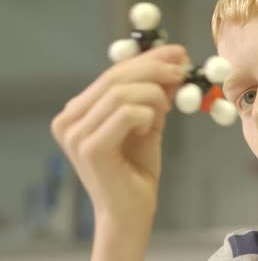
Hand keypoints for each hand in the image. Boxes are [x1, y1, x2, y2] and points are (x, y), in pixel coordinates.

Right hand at [50, 44, 188, 258]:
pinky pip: (126, 113)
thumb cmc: (137, 169)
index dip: (147, 58)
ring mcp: (75, 134)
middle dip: (155, 68)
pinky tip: (151, 128)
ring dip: (154, 95)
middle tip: (183, 71)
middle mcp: (69, 119)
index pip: (113, 73)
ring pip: (121, 92)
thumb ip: (155, 95)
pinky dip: (148, 114)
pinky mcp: (89, 148)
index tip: (177, 53)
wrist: (131, 211)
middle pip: (115, 77)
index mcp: (78, 111)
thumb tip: (175, 63)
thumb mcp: (148, 122)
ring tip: (167, 110)